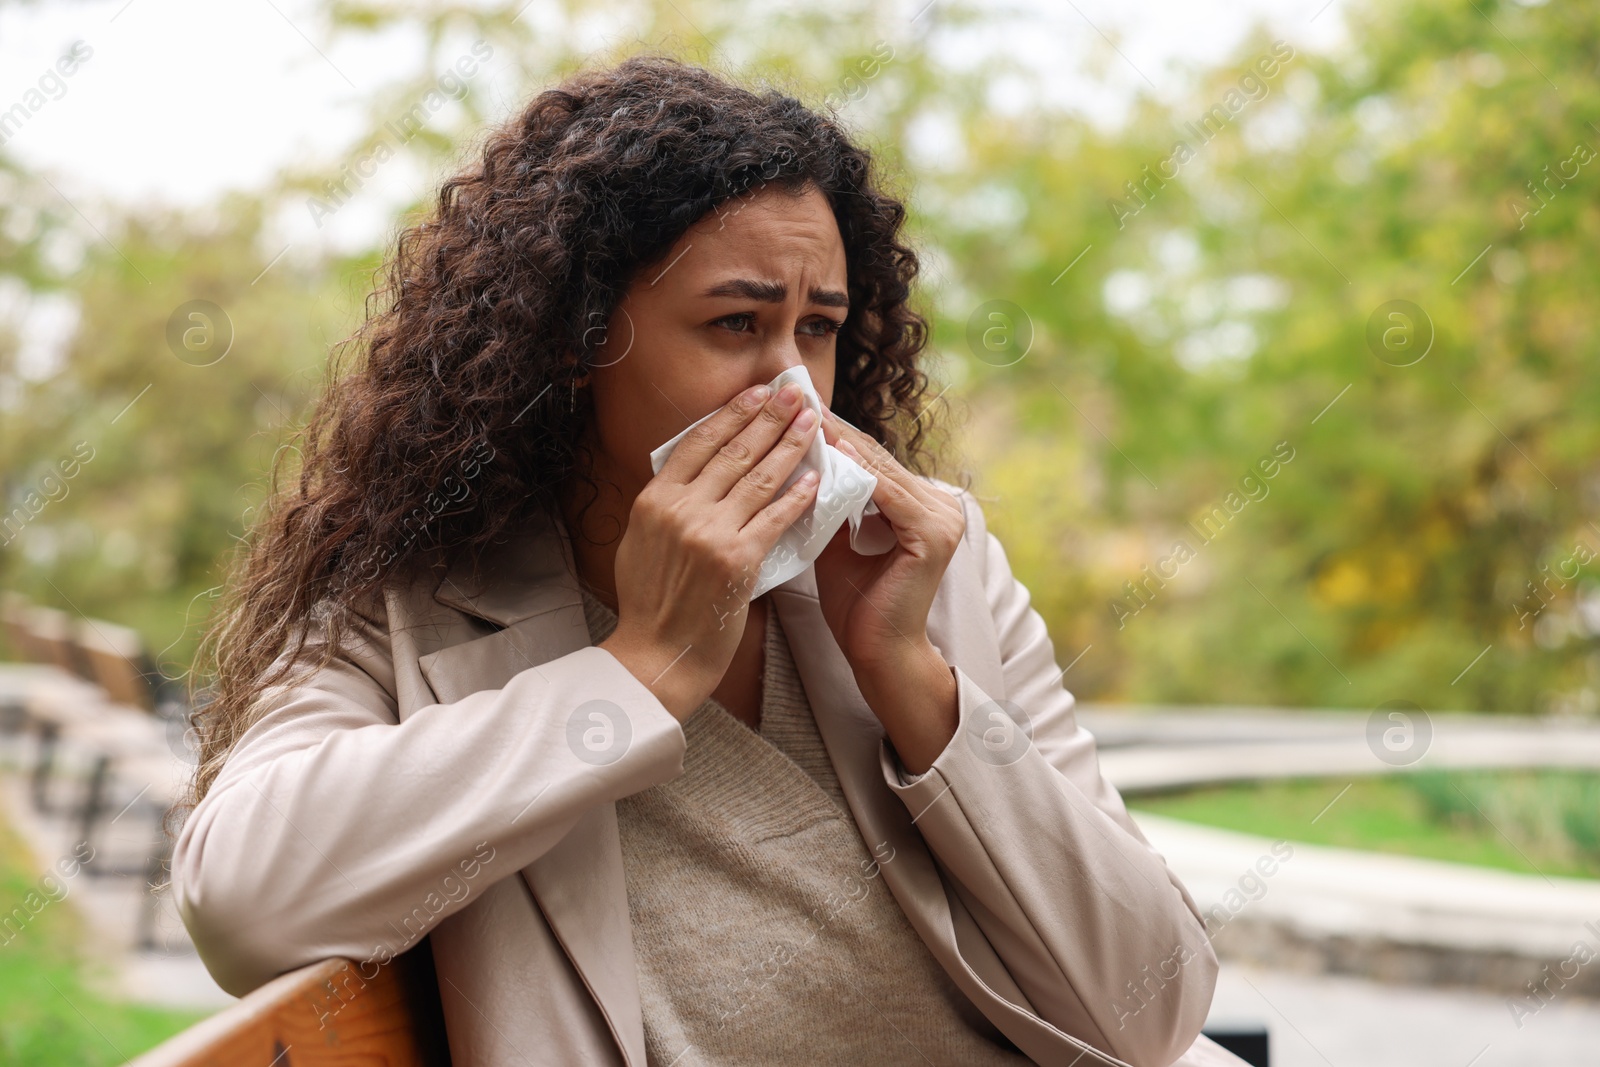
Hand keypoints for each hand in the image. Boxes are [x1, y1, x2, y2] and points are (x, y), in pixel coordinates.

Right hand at [600, 380, 820, 720]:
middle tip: (795, 393)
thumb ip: (665, 506)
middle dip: (768, 417)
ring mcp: (708, 533)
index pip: (697, 443)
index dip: (730, 414)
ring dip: (789, 445)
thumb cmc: (650, 605)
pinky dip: (796, 496)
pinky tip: (814, 478)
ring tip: (812, 422)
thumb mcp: (639, 543)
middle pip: (733, 451)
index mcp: (653, 500)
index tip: (755, 393)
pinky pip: (774, 518)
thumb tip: (688, 473)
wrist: (656, 657)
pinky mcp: (737, 560)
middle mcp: (679, 509)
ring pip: (758, 478)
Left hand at [811, 404, 965, 674]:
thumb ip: (830, 502)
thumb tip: (797, 461)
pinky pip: (888, 495)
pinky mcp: (934, 535)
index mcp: (923, 507)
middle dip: (836, 431)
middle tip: (797, 399)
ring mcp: (943, 519)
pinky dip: (859, 472)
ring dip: (843, 443)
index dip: (835, 436)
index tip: (797, 411)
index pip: (872, 462)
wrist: (876, 654)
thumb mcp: (837, 541)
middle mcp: (941, 507)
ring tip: (807, 415)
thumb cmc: (856, 605)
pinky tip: (832, 449)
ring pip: (881, 472)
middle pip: (877, 460)